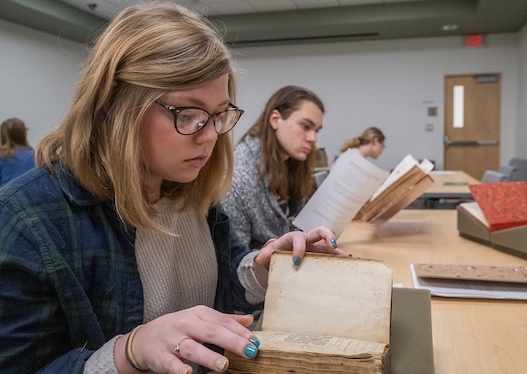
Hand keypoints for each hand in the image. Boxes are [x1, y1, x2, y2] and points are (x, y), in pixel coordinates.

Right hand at [116, 306, 257, 373]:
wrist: (145, 338)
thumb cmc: (179, 328)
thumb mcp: (200, 319)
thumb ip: (225, 320)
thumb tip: (249, 320)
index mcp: (198, 314)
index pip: (222, 321)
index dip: (239, 332)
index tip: (254, 342)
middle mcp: (186, 325)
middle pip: (211, 332)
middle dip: (231, 342)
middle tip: (248, 351)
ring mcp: (173, 341)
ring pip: (192, 348)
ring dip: (208, 356)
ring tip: (223, 364)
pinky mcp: (161, 357)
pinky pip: (171, 364)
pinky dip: (179, 369)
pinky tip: (189, 373)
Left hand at [254, 226, 349, 268]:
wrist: (279, 257)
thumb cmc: (275, 253)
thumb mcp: (268, 253)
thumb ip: (265, 254)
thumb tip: (259, 259)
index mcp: (293, 238)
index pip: (297, 239)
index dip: (298, 249)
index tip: (296, 261)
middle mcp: (307, 239)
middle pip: (319, 231)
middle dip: (327, 236)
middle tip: (332, 245)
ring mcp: (316, 247)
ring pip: (329, 245)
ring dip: (338, 250)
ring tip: (347, 257)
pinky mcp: (320, 255)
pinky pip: (331, 255)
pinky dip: (339, 258)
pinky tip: (349, 263)